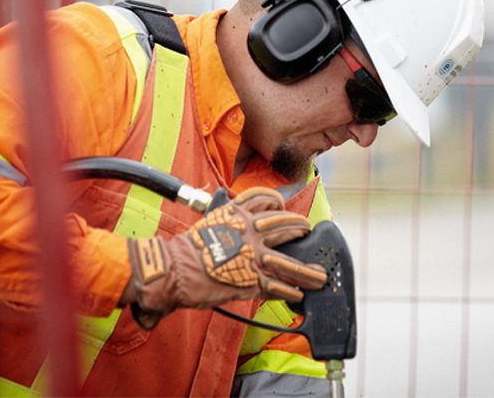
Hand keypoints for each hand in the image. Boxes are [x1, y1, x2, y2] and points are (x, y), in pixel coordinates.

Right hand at [125, 187, 326, 328]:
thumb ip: (225, 224)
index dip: (276, 201)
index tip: (282, 205)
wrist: (175, 268)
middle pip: (284, 225)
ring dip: (306, 270)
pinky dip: (289, 290)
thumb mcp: (207, 224)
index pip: (264, 198)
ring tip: (319, 275)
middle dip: (299, 228)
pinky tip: (297, 294)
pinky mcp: (251, 280)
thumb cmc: (186, 249)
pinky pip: (277, 286)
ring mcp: (253, 256)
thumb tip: (230, 230)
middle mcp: (249, 232)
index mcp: (237, 214)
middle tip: (306, 230)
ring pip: (288, 262)